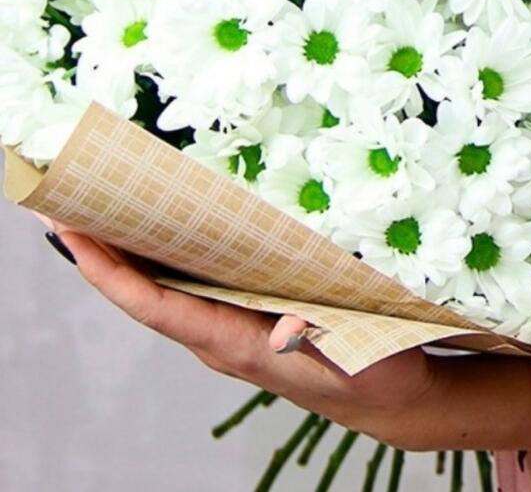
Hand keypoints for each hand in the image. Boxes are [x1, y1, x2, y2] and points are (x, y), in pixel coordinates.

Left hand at [43, 224, 530, 464]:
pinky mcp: (245, 320)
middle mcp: (220, 338)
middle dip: (102, 255)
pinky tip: (161, 233)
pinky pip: (188, 289)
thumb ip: (319, 338)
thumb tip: (285, 325)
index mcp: (237, 345)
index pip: (158, 308)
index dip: (112, 275)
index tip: (75, 238)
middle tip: (68, 204)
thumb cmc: (373, 374)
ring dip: (127, 255)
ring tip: (101, 211)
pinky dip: (163, 261)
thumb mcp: (356, 357)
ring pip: (163, 291)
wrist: (391, 398)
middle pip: (145, 296)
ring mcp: (230, 330)